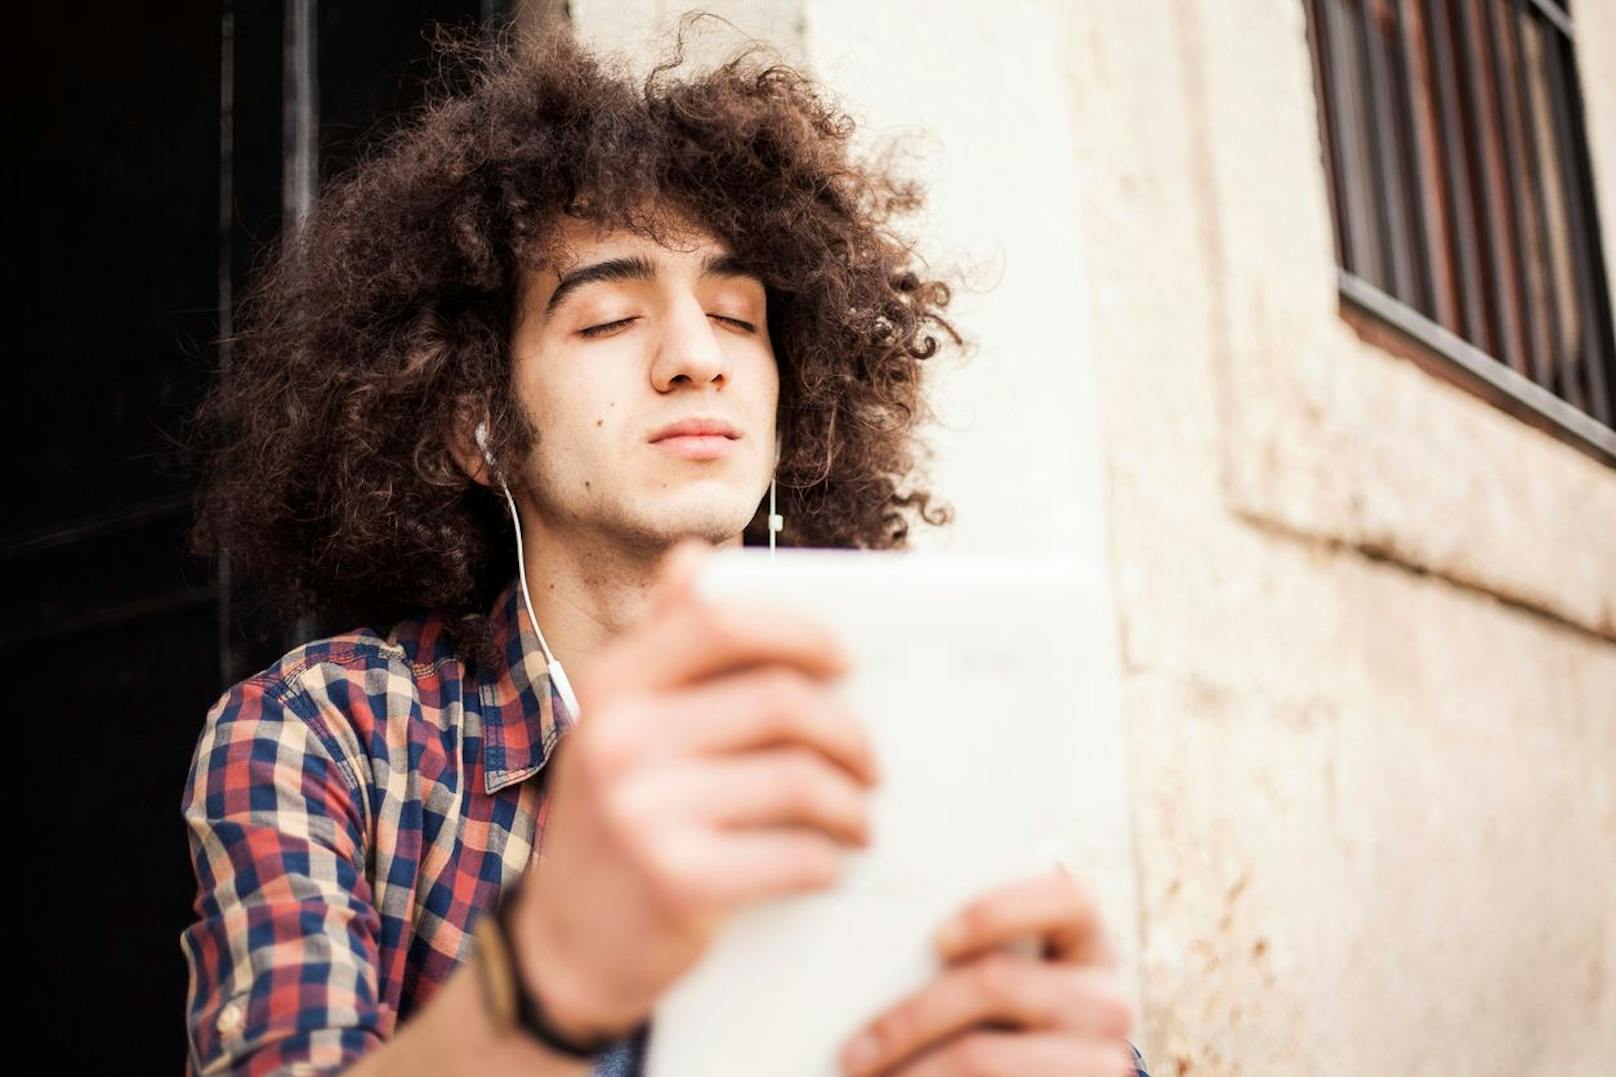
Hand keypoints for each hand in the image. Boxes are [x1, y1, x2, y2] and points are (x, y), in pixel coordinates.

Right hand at [511, 539, 880, 1043]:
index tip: (844, 660)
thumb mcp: (618, 726)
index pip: (720, 619)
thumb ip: (664, 643)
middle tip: (870, 762)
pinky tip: (828, 864)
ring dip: (850, 804)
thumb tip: (696, 560)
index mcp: (612, 684)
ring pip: (799, 780)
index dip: (799, 631)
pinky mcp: (675, 880)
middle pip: (780, 701)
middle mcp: (617, 737)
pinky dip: (827, 860)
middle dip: (847, 732)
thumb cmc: (612, 824)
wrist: (561, 950)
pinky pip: (794, 854)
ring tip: (858, 818)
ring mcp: (641, 810)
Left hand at [838, 868, 1135, 1075]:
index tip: (937, 938)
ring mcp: (1100, 1057)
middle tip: (852, 1051)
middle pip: (997, 984)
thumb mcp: (1008, 972)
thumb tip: (873, 938)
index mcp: (1083, 940)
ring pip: (984, 1055)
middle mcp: (1103, 998)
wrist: (1051, 1075)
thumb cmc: (1006, 1013)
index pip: (1065, 897)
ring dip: (915, 1071)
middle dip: (912, 1018)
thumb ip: (964, 948)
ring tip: (863, 1075)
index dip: (998, 911)